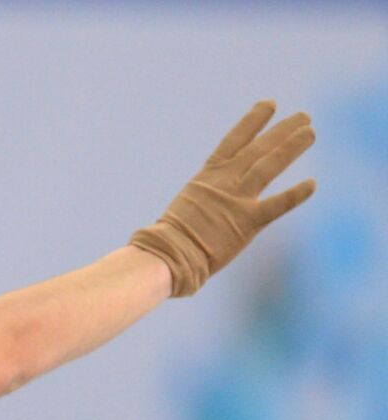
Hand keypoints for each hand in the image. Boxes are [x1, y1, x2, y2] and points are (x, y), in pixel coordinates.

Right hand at [129, 99, 316, 297]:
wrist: (168, 254)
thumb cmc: (169, 239)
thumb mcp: (187, 207)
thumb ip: (205, 201)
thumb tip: (210, 204)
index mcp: (207, 177)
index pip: (234, 140)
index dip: (253, 121)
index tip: (269, 104)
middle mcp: (224, 182)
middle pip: (258, 148)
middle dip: (282, 130)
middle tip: (304, 116)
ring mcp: (236, 200)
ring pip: (269, 165)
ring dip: (291, 147)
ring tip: (310, 132)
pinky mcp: (248, 222)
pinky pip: (277, 205)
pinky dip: (295, 194)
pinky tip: (312, 183)